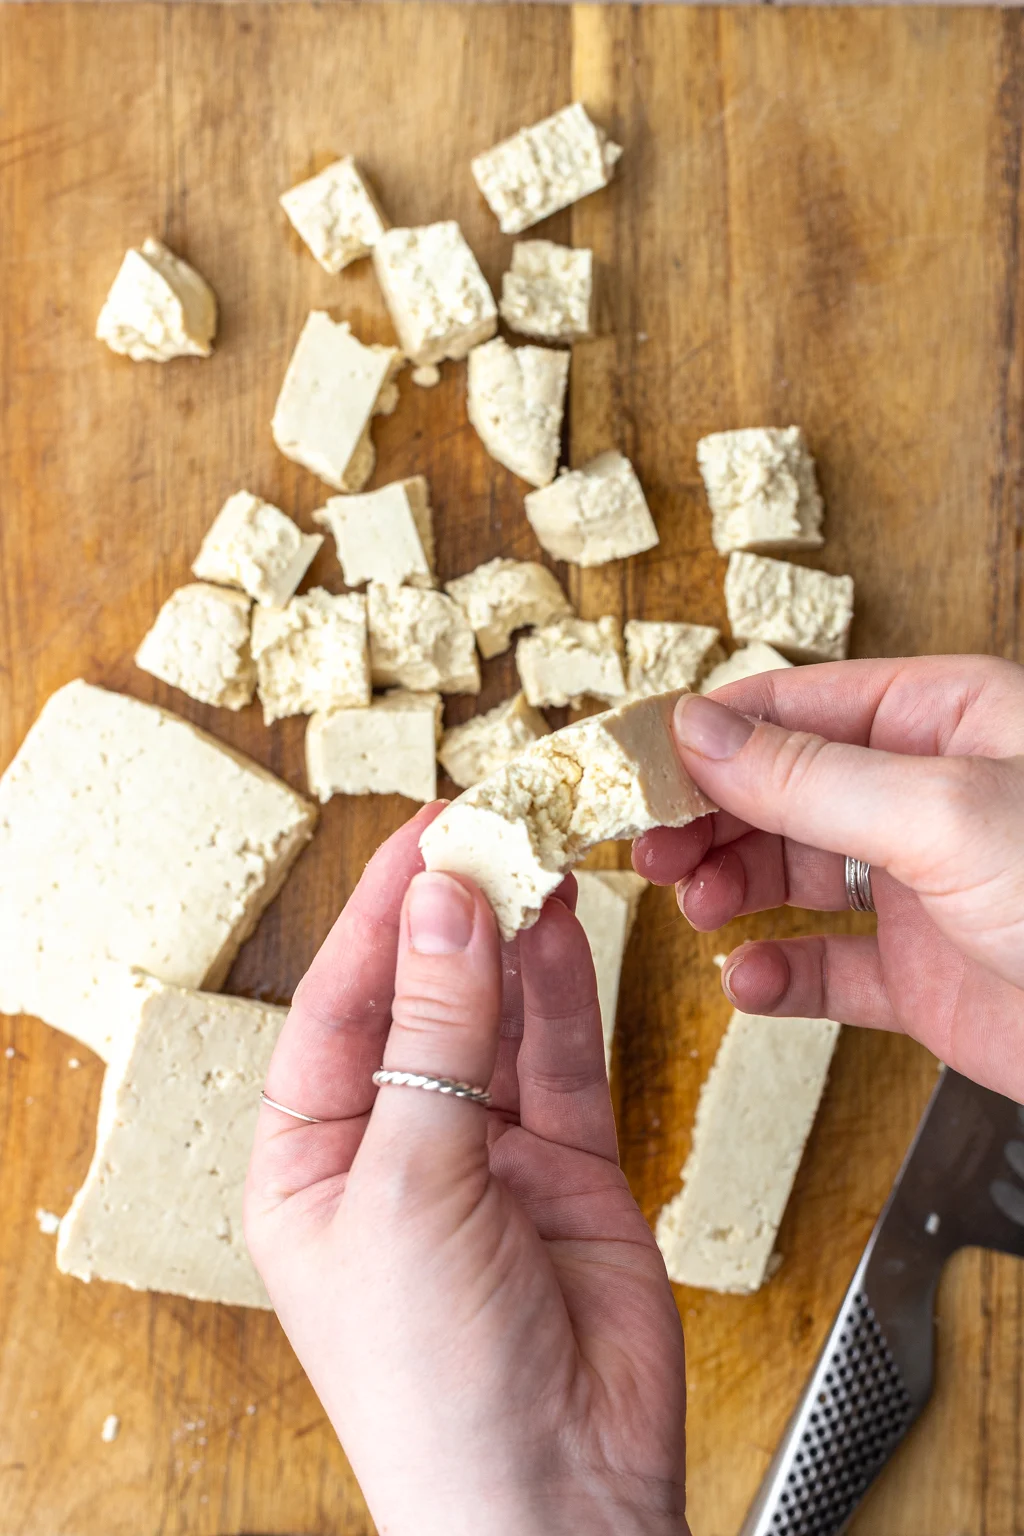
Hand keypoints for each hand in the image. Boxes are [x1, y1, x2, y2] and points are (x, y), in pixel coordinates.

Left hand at [245, 805, 687, 1535]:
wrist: (558, 1498)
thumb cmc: (436, 1381)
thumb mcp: (412, 1185)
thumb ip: (436, 1037)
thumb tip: (441, 905)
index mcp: (309, 1160)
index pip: (337, 1004)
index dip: (380, 914)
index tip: (427, 830)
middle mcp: (394, 1147)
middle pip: (420, 1000)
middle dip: (452, 915)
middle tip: (492, 824)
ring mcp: (485, 1156)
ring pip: (496, 1018)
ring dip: (513, 938)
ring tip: (534, 853)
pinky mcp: (568, 1170)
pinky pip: (561, 1059)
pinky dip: (565, 990)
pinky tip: (564, 925)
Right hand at [633, 654, 1023, 1099]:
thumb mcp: (944, 814)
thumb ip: (811, 776)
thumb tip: (698, 730)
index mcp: (940, 721)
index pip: (794, 706)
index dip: (708, 733)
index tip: (635, 765)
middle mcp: (923, 795)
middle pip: (778, 788)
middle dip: (709, 816)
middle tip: (649, 849)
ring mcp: (919, 887)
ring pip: (788, 874)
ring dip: (731, 890)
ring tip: (695, 908)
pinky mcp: (920, 976)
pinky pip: (824, 968)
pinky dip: (778, 975)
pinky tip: (749, 981)